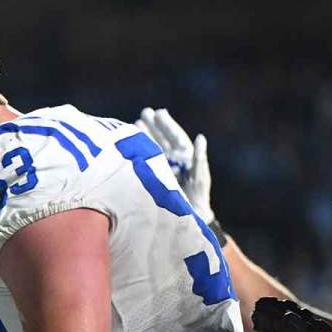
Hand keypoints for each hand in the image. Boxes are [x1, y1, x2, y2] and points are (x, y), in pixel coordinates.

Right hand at [136, 107, 213, 222]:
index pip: (176, 137)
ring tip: (136, 123)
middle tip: (144, 112)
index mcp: (186, 158)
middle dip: (154, 126)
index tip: (159, 113)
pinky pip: (145, 161)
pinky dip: (139, 152)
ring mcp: (163, 169)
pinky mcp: (154, 178)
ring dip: (145, 136)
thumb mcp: (199, 177)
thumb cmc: (197, 199)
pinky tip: (131, 144)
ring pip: (153, 148)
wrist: (188, 219)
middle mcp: (174, 161)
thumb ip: (199, 158)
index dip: (167, 125)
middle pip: (163, 140)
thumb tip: (200, 137)